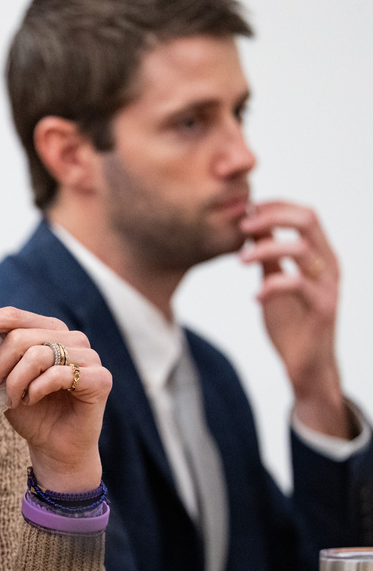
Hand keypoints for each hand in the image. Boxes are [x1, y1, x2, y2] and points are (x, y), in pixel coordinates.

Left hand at [0, 307, 110, 491]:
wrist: (53, 447)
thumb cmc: (29, 410)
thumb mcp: (1, 377)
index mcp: (49, 330)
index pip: (15, 316)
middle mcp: (72, 337)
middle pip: (22, 337)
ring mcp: (89, 356)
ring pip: (38, 355)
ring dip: (15, 381)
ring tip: (11, 399)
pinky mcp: (100, 378)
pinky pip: (58, 375)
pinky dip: (36, 390)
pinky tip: (32, 401)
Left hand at [239, 200, 350, 436]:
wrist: (304, 364)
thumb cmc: (290, 321)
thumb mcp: (273, 279)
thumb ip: (268, 253)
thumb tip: (252, 223)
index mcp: (319, 254)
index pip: (304, 214)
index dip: (275, 206)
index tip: (246, 210)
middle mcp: (328, 265)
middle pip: (308, 220)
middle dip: (271, 216)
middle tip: (241, 226)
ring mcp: (328, 285)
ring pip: (301, 249)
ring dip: (265, 248)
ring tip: (240, 261)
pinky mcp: (323, 308)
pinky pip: (298, 284)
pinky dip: (271, 285)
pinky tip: (255, 296)